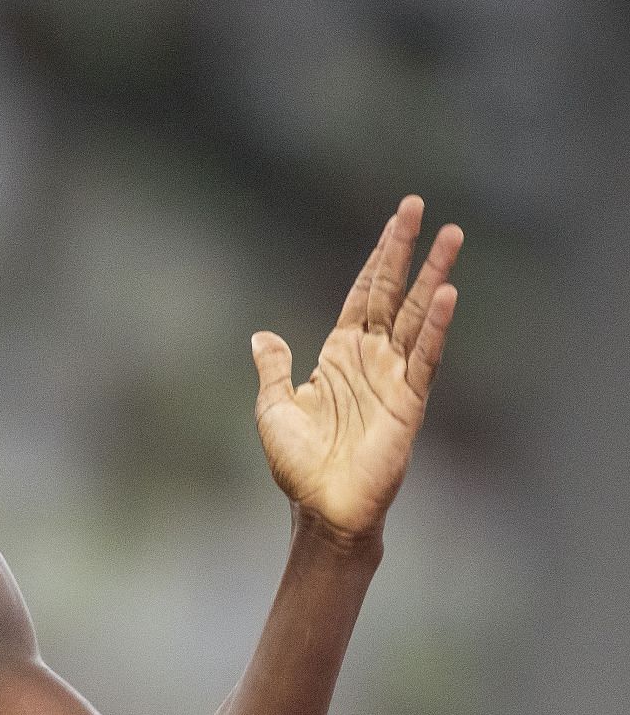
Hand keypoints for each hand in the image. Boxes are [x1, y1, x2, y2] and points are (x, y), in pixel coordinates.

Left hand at [250, 196, 460, 539]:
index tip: (396, 221)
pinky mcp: (408, 402)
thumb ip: (274, 368)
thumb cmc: (298, 464)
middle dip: (405, 250)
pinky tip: (446, 295)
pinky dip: (434, 327)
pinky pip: (424, 358)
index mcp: (338, 355)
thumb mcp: (274, 407)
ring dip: (433, 276)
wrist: (320, 508)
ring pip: (415, 316)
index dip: (377, 258)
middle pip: (392, 292)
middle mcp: (370, 359)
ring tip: (452, 237)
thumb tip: (261, 335)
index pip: (362, 294)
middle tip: (419, 206)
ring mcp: (393, 377)